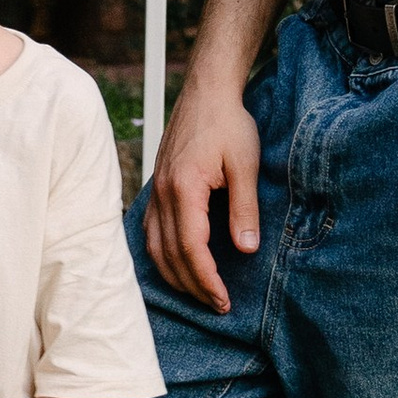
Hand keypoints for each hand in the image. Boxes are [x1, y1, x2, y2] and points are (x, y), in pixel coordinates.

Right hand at [146, 67, 261, 312]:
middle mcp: (163, 193)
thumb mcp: (246, 164)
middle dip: (193, 285)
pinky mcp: (157, 187)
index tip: (223, 300)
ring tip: (199, 292)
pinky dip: (163, 255)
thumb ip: (245, 208)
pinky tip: (178, 264)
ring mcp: (156, 190)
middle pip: (170, 254)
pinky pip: (152, 231)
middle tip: (217, 305)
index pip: (190, 248)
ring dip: (175, 275)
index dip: (205, 279)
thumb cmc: (229, 123)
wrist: (207, 92)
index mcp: (184, 188)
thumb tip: (246, 248)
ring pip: (154, 246)